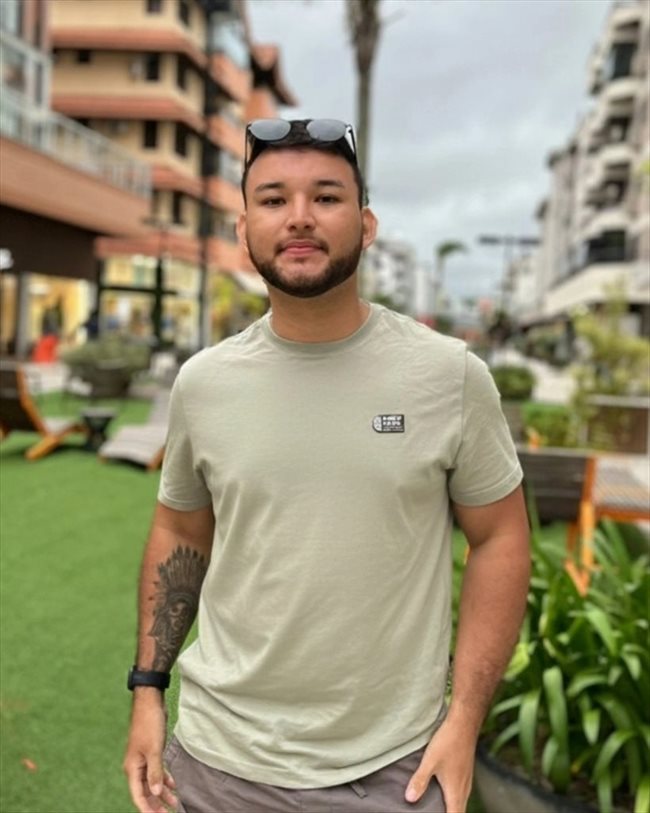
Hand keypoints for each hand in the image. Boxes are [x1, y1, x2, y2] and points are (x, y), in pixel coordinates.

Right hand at [123, 691, 176, 812]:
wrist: (150, 702)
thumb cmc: (149, 724)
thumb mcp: (154, 749)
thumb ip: (155, 772)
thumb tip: (157, 792)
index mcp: (132, 768)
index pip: (138, 796)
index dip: (147, 809)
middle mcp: (135, 766)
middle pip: (145, 792)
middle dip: (155, 804)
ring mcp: (143, 759)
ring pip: (152, 782)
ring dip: (162, 793)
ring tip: (174, 804)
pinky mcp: (151, 752)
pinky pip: (157, 771)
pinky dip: (164, 778)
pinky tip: (173, 786)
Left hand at [404, 719, 475, 812]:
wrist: (464, 724)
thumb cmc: (448, 742)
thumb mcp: (430, 761)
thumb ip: (420, 780)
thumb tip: (409, 799)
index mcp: (456, 792)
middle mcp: (464, 789)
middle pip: (458, 812)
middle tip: (433, 812)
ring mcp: (466, 781)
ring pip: (461, 803)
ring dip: (451, 809)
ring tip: (438, 809)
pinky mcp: (465, 773)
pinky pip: (461, 794)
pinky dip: (453, 799)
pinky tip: (443, 793)